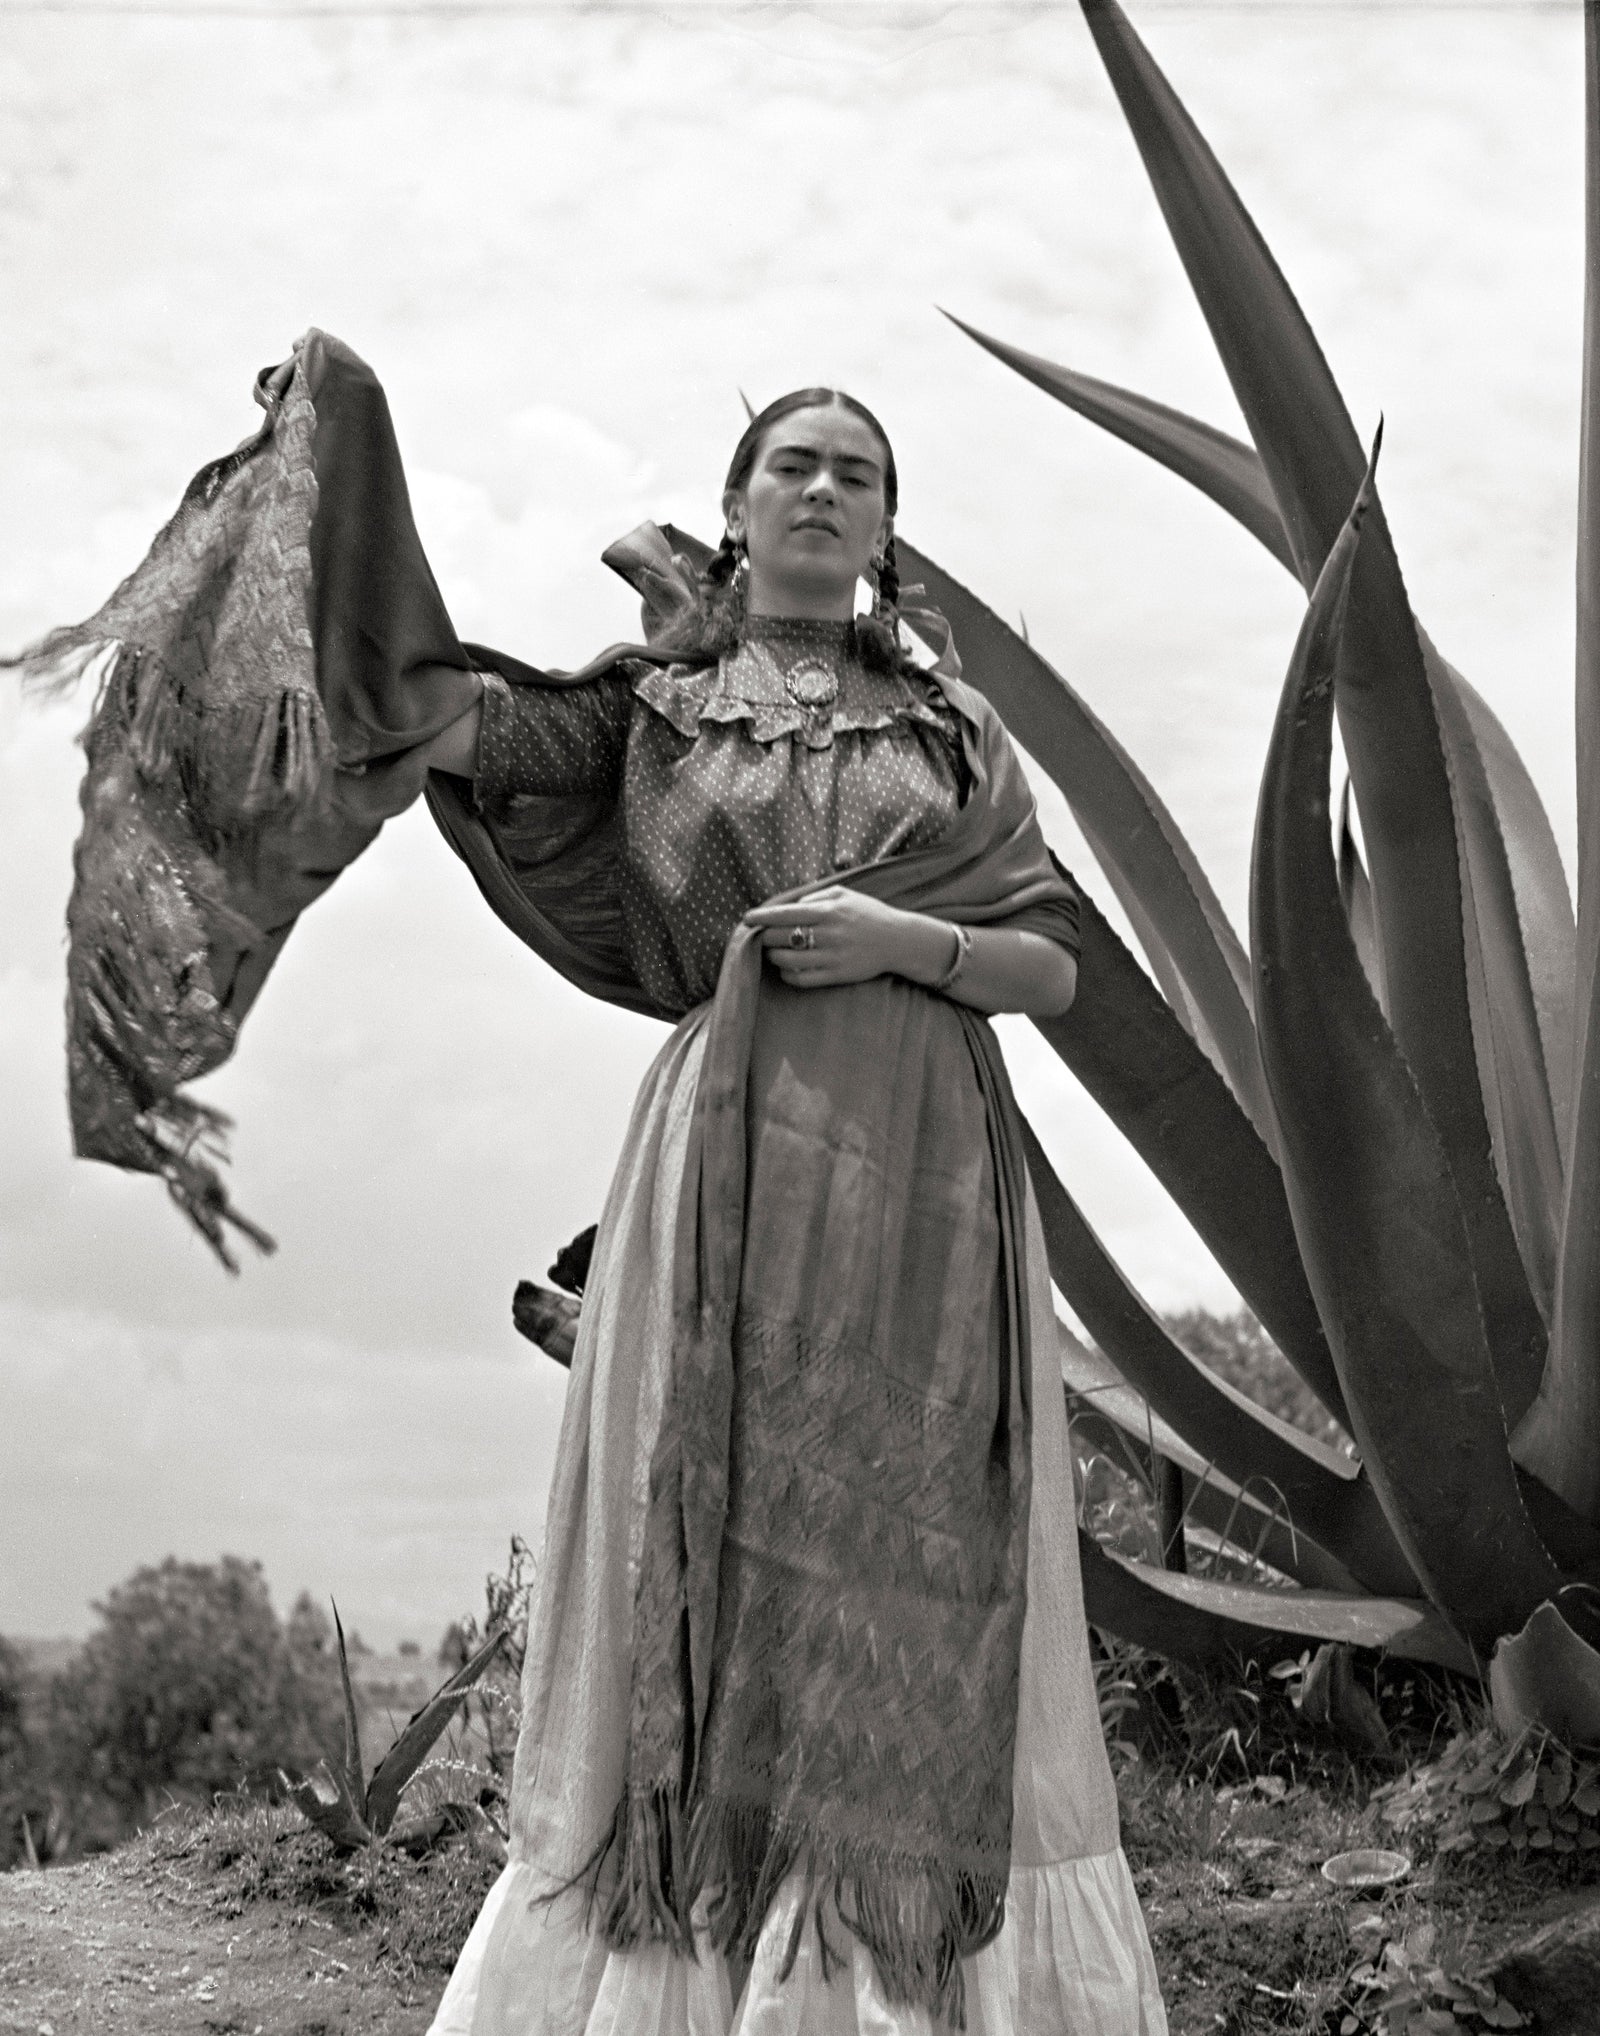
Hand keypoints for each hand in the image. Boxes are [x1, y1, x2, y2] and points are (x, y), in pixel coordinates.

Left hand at [745, 886, 951, 990]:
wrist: (898, 940)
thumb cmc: (868, 913)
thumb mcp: (844, 894)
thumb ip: (815, 898)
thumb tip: (789, 907)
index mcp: (829, 911)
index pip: (785, 914)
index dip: (762, 917)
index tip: (747, 919)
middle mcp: (829, 934)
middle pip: (782, 938)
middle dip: (766, 937)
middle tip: (762, 936)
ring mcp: (832, 957)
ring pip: (788, 961)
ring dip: (774, 956)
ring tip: (774, 952)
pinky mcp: (837, 975)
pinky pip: (802, 979)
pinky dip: (788, 975)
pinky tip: (787, 969)